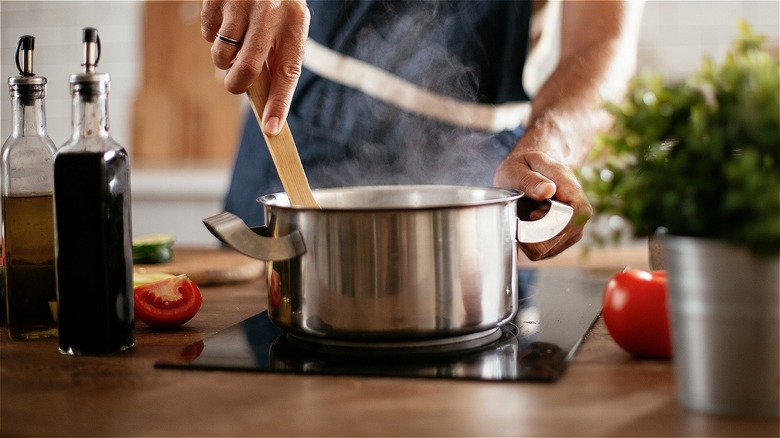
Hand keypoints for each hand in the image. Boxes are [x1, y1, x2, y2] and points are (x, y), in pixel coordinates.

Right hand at [201, 0, 309, 135]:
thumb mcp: (288, 20)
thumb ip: (278, 54)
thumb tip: (262, 94)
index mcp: (294, 22)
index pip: (287, 73)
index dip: (278, 104)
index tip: (272, 130)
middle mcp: (269, 14)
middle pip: (246, 70)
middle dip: (236, 85)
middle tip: (235, 84)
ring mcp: (240, 4)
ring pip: (222, 55)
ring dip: (223, 57)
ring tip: (235, 37)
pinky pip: (206, 33)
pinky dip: (212, 33)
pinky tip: (225, 17)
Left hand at [494, 148, 591, 260]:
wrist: (530, 171)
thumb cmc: (525, 167)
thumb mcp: (520, 167)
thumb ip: (531, 179)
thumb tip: (547, 190)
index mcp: (576, 199)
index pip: (569, 223)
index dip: (544, 223)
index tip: (532, 212)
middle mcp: (578, 221)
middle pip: (551, 243)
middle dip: (529, 231)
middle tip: (525, 210)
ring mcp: (569, 235)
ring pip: (541, 251)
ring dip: (526, 235)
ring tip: (527, 213)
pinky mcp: (557, 244)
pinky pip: (536, 253)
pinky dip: (525, 240)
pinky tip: (527, 223)